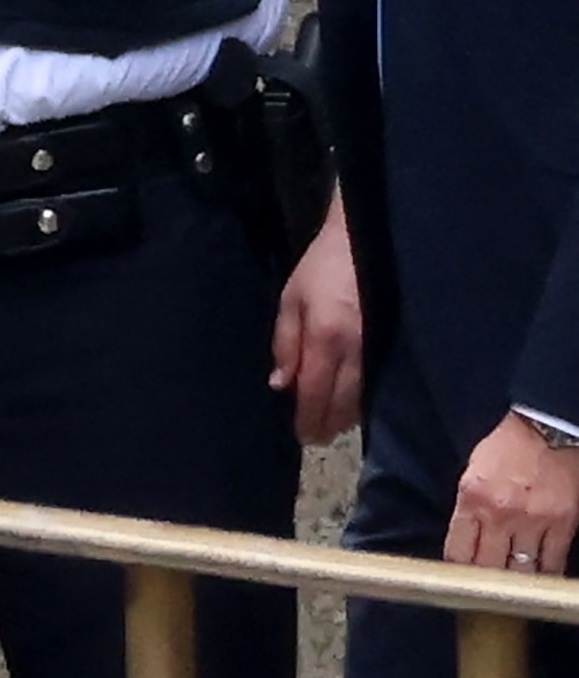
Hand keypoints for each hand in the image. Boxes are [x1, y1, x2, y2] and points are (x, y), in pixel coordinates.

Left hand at [268, 207, 364, 444]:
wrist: (368, 240)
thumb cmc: (322, 267)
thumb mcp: (291, 299)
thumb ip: (285, 343)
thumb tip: (280, 385)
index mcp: (325, 336)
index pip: (314, 391)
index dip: (308, 418)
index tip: (301, 436)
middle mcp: (355, 349)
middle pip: (342, 402)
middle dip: (327, 424)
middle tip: (315, 437)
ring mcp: (380, 349)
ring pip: (364, 398)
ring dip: (347, 416)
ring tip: (332, 425)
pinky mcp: (396, 346)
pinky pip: (380, 383)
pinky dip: (366, 400)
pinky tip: (357, 404)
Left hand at [445, 412, 578, 574]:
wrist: (546, 429)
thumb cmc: (505, 448)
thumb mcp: (471, 473)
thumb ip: (468, 509)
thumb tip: (464, 544)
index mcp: (472, 500)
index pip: (459, 552)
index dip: (457, 572)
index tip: (458, 581)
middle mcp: (502, 515)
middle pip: (489, 567)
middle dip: (485, 582)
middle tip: (485, 590)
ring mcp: (535, 522)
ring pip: (522, 570)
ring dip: (514, 581)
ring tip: (509, 589)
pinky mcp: (564, 525)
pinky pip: (553, 562)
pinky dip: (543, 573)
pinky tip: (537, 578)